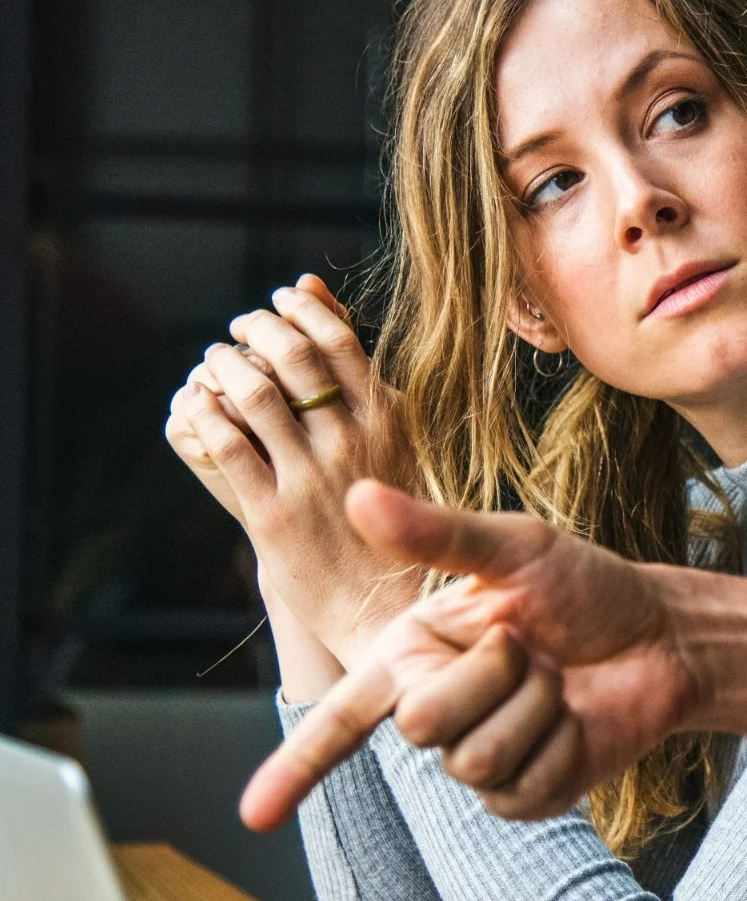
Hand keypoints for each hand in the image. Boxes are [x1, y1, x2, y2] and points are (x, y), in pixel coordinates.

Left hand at [164, 274, 418, 662]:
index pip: (339, 340)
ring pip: (256, 397)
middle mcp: (352, 443)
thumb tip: (323, 299)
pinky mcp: (272, 515)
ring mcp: (311, 478)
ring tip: (215, 360)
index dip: (301, 310)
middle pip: (294, 358)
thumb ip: (362, 378)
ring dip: (225, 366)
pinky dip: (205, 415)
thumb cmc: (393, 514)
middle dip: (257, 328)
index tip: (280, 299)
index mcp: (389, 421)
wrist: (385, 601)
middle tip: (240, 325)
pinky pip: (228, 448)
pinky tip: (197, 404)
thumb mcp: (395, 439)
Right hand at [242, 480, 746, 829]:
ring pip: (473, 759)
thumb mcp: (516, 548)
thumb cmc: (587, 586)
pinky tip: (576, 719)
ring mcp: (478, 757)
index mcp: (414, 653)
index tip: (251, 815)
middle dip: (491, 674)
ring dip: (533, 707)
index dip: (295, 767)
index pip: (341, 718)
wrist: (661, 636)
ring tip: (558, 677)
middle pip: (421, 723)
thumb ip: (437, 533)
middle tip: (532, 644)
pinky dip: (560, 743)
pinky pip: (520, 787)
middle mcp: (436, 708)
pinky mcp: (525, 793)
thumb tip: (359, 495)